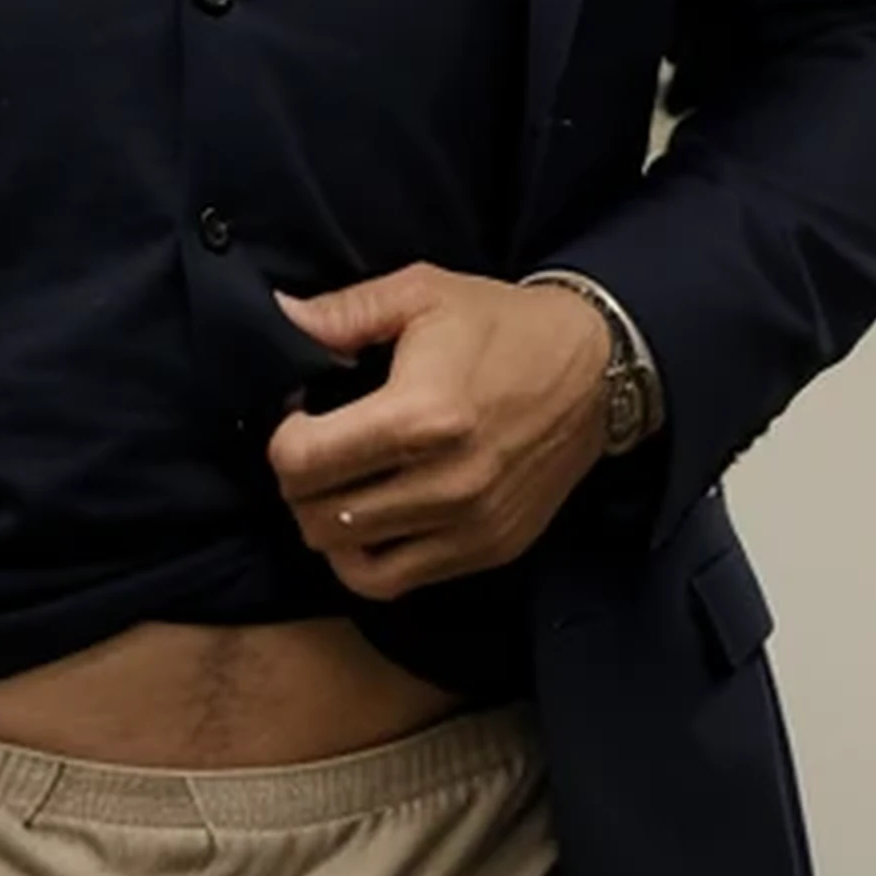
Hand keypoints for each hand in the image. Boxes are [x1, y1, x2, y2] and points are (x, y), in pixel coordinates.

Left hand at [265, 264, 606, 596]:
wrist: (596, 371)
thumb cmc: (502, 326)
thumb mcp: (422, 294)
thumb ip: (343, 312)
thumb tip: (278, 317)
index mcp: (423, 416)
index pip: (304, 462)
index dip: (282, 438)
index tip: (299, 415)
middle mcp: (447, 483)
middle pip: (317, 517)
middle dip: (297, 483)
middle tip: (315, 449)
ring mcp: (470, 525)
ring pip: (347, 559)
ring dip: (327, 523)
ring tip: (339, 485)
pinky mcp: (489, 549)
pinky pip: (395, 582)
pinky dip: (364, 560)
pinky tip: (368, 521)